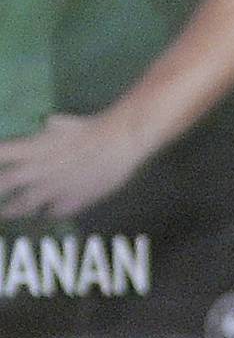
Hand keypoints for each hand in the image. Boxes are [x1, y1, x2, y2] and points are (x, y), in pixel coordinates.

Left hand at [0, 113, 145, 216]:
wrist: (117, 145)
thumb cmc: (89, 128)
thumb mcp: (61, 123)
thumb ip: (48, 129)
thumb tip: (44, 125)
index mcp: (31, 149)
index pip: (0, 155)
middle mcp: (37, 171)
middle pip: (5, 184)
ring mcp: (54, 189)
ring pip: (25, 205)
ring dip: (12, 210)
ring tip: (6, 214)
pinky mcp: (72, 201)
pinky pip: (53, 213)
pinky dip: (47, 214)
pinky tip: (47, 214)